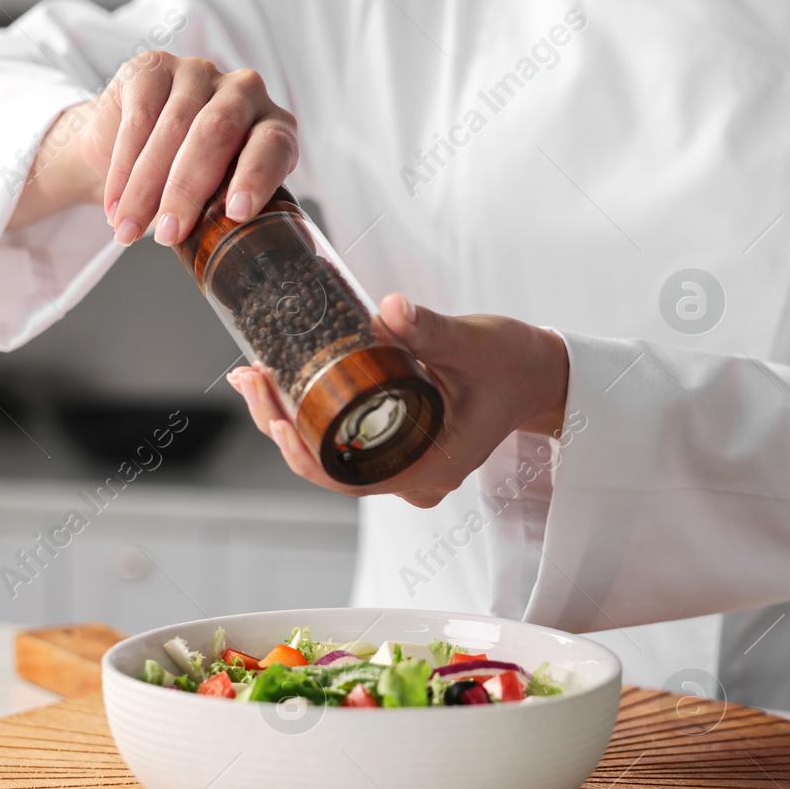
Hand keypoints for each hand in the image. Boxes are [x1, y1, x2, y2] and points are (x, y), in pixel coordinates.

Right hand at [7, 53, 297, 245]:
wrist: (137, 146)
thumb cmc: (194, 179)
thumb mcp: (221, 196)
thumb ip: (229, 210)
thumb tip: (227, 258)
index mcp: (275, 126)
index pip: (273, 146)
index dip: (256, 177)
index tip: (235, 214)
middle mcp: (244, 91)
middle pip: (216, 134)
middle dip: (187, 191)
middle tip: (167, 235)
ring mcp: (199, 74)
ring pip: (171, 129)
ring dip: (145, 188)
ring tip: (128, 231)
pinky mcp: (154, 67)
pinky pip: (137, 120)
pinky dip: (122, 170)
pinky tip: (115, 204)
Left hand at [229, 294, 569, 507]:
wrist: (538, 373)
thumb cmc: (512, 363)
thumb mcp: (472, 344)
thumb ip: (431, 330)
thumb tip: (391, 310)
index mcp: (430, 467)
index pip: (350, 479)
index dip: (305, 455)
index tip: (275, 418)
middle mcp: (412, 476)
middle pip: (329, 467)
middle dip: (281, 426)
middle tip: (251, 379)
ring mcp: (403, 464)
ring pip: (331, 456)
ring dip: (289, 420)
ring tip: (253, 376)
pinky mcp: (396, 445)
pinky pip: (342, 442)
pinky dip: (311, 415)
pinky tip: (282, 382)